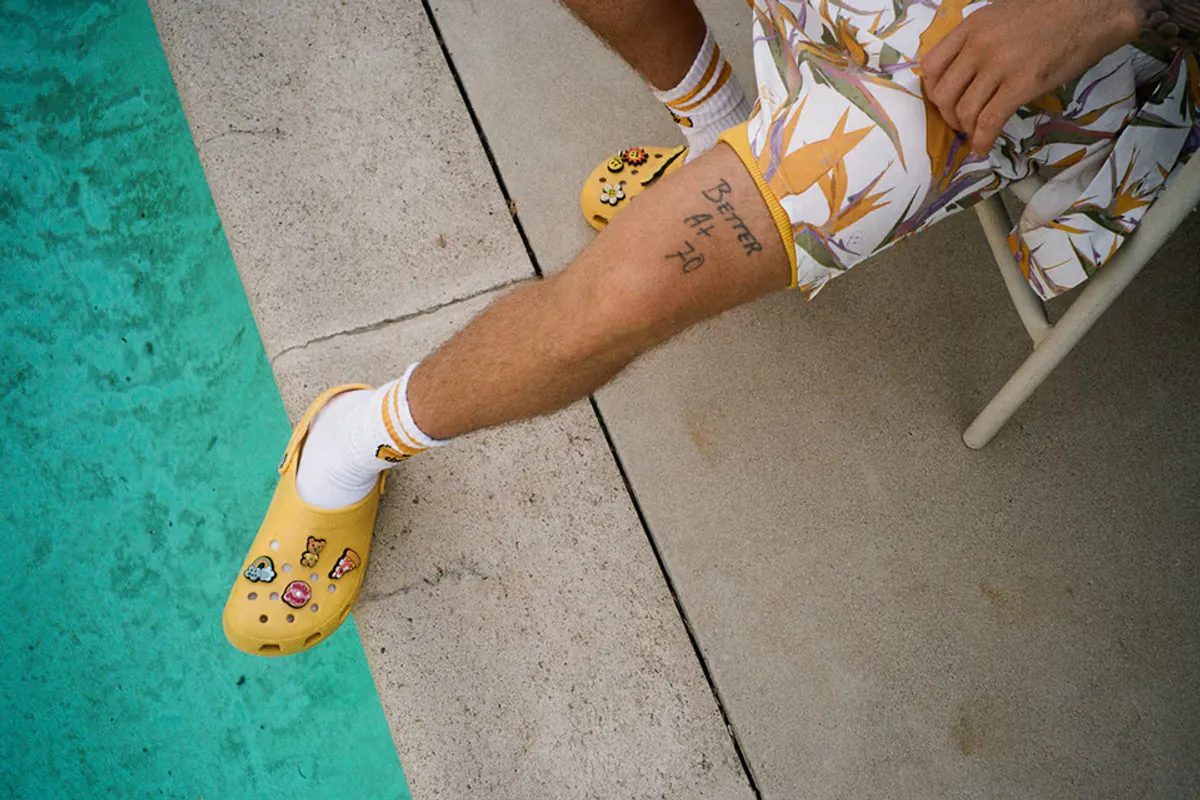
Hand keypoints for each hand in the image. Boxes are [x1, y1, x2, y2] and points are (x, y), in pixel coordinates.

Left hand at [921, 0, 1142, 155]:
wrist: (1094, 8)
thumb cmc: (1052, 11)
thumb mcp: (1001, 15)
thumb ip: (977, 39)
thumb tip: (961, 70)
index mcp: (971, 27)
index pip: (930, 67)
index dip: (932, 91)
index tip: (944, 101)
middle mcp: (979, 46)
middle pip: (943, 94)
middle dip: (948, 116)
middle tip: (960, 122)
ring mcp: (1000, 65)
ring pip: (964, 111)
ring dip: (967, 129)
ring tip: (976, 134)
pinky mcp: (1022, 84)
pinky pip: (990, 121)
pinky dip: (982, 140)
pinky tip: (983, 148)